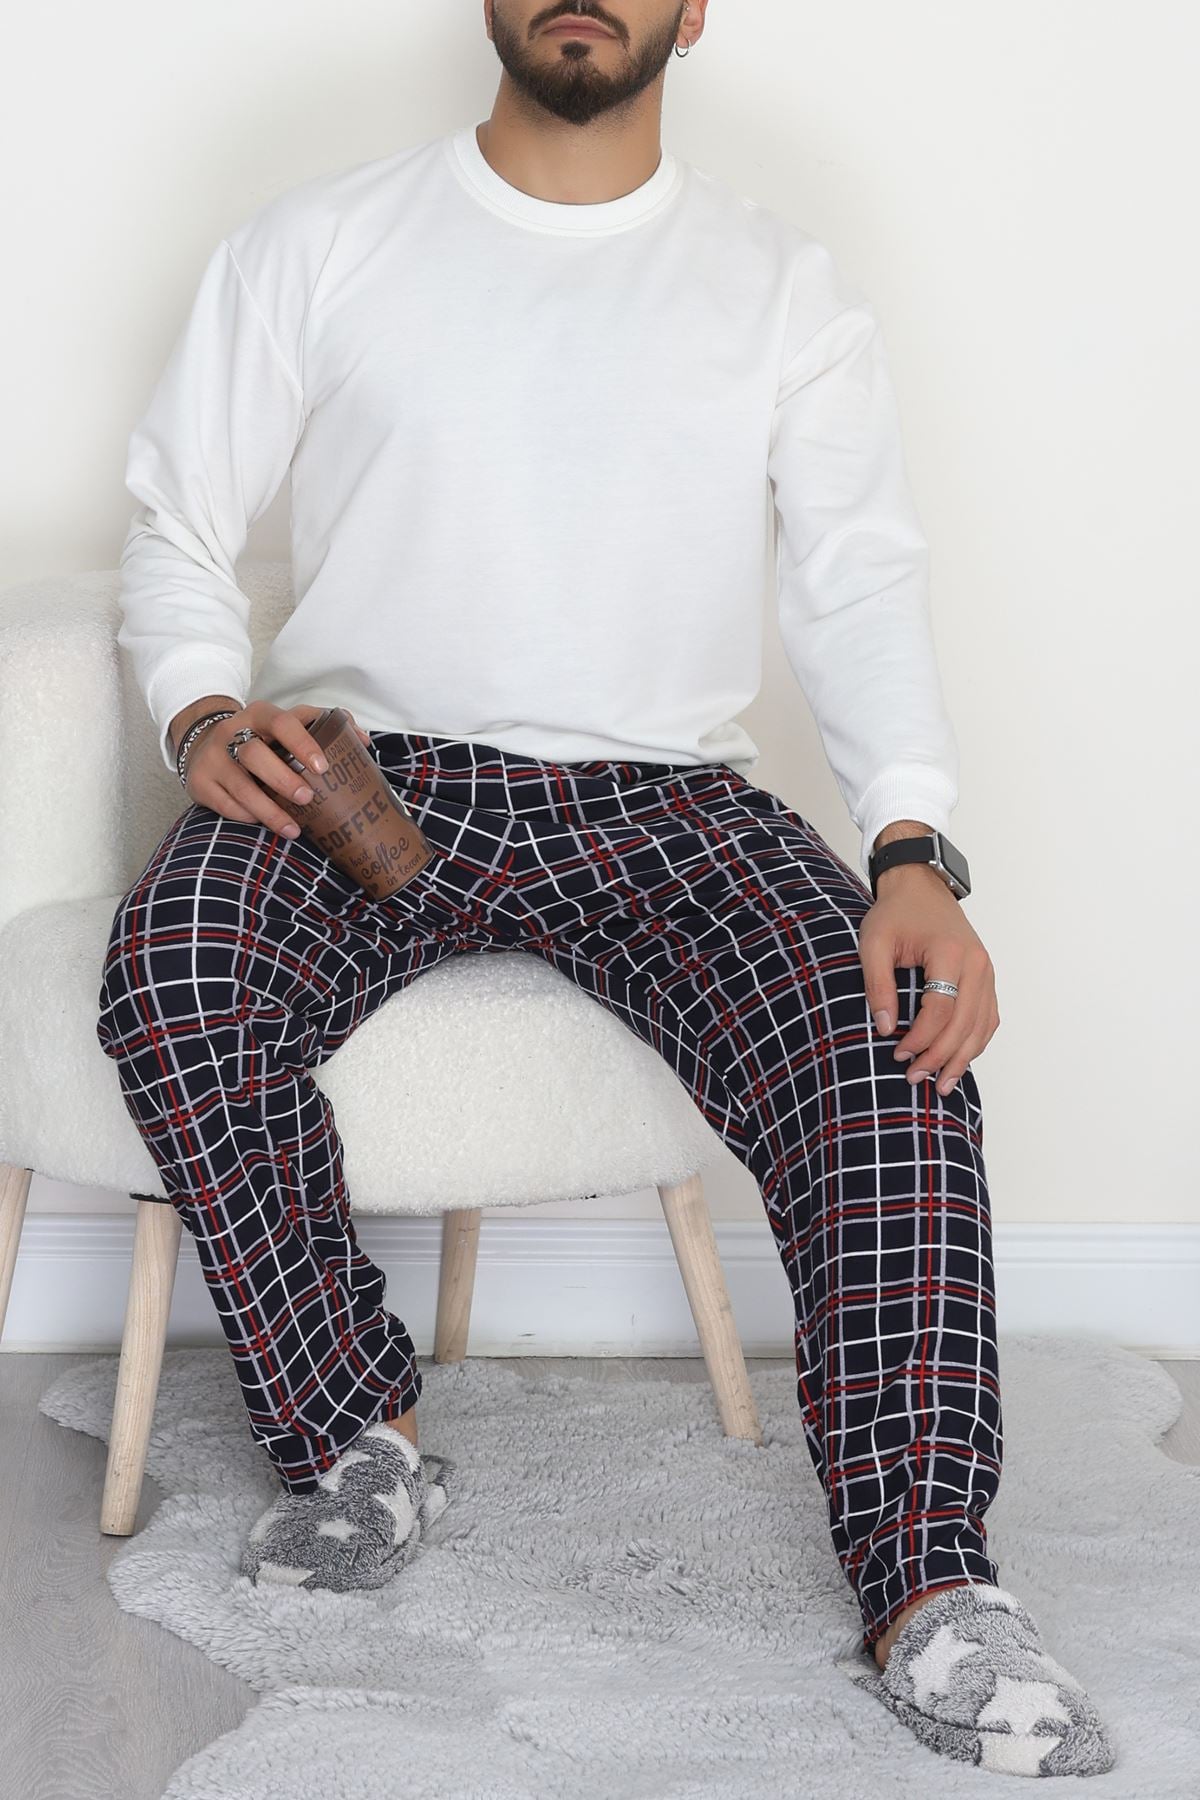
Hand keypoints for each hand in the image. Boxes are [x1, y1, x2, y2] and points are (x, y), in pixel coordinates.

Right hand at [183, 701, 372, 838]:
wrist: (204, 743)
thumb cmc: (261, 739)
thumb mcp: (285, 726)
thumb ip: (322, 727)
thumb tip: (361, 741)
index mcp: (259, 715)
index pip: (281, 722)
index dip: (302, 743)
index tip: (322, 767)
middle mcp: (231, 732)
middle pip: (254, 753)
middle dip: (283, 778)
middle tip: (308, 797)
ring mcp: (213, 758)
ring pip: (239, 784)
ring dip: (268, 809)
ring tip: (293, 828)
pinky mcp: (200, 782)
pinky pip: (224, 803)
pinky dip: (246, 815)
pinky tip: (263, 824)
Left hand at [859, 865, 999, 1097]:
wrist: (921, 885)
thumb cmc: (896, 912)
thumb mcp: (874, 942)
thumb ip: (877, 984)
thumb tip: (887, 1028)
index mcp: (949, 953)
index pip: (941, 1009)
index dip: (920, 1038)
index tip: (897, 1053)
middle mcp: (977, 964)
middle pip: (965, 1024)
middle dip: (940, 1056)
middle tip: (914, 1077)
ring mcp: (987, 971)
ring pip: (982, 1026)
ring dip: (963, 1058)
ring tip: (941, 1084)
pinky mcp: (987, 977)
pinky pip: (988, 1017)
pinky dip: (976, 1042)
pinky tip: (959, 1061)